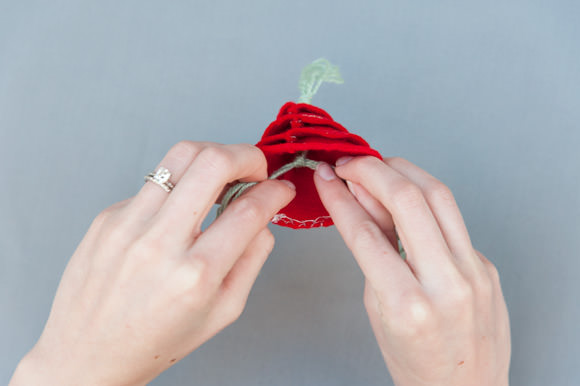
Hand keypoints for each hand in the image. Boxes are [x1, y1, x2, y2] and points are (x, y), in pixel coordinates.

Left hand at [10, 141, 295, 385]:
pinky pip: (155, 182)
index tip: (281, 189)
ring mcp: (128, 224)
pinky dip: (178, 187)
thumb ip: (252, 259)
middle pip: (212, 161)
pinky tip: (179, 210)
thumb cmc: (154, 341)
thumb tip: (264, 218)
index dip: (275, 191)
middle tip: (255, 169)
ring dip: (213, 157)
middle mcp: (159, 243)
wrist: (88, 353)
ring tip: (221, 176)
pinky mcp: (108, 216)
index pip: (249, 210)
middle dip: (247, 155)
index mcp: (196, 275)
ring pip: (180, 155)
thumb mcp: (223, 311)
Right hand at [313, 156, 510, 385]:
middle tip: (349, 163)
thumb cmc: (415, 363)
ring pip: (439, 195)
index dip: (340, 198)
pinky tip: (404, 194)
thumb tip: (359, 205)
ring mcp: (474, 271)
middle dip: (372, 169)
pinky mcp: (487, 265)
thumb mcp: (377, 310)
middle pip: (408, 199)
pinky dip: (423, 197)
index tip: (327, 179)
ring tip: (376, 167)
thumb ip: (371, 255)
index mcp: (408, 305)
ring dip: (402, 171)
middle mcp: (447, 283)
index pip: (366, 233)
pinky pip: (453, 218)